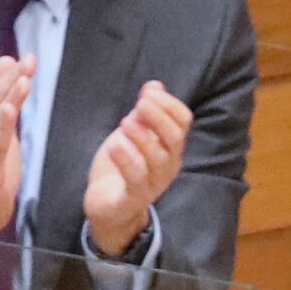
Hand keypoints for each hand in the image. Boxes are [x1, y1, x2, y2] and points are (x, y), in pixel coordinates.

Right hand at [0, 56, 31, 260]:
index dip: (12, 75)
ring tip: (22, 82)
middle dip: (11, 81)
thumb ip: (2, 94)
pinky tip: (9, 113)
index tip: (29, 59)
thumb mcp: (0, 127)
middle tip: (28, 63)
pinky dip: (2, 129)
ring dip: (8, 100)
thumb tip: (6, 60)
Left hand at [83, 81, 191, 257]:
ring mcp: (154, 184)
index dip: (169, 104)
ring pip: (157, 159)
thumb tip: (154, 85)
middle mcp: (168, 164)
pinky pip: (136, 179)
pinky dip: (126, 159)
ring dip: (142, 137)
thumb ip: (143, 112)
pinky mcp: (134, 198)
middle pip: (175, 138)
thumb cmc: (122, 165)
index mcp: (171, 146)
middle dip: (159, 118)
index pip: (183, 121)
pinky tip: (114, 146)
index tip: (148, 93)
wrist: (106, 204)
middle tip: (140, 104)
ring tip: (125, 123)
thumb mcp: (132, 132)